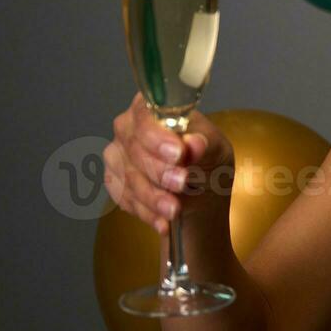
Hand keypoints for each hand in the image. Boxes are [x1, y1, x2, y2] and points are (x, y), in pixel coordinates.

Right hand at [104, 92, 233, 233]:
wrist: (201, 193)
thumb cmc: (208, 160)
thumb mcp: (217, 150)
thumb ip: (205, 144)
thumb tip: (194, 143)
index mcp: (154, 108)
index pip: (145, 114)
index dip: (158, 135)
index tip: (178, 154)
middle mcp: (128, 128)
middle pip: (135, 148)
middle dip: (159, 170)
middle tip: (181, 184)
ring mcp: (117, 155)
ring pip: (128, 177)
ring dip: (153, 197)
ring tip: (175, 209)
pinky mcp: (114, 182)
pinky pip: (124, 198)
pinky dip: (146, 212)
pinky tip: (163, 221)